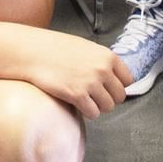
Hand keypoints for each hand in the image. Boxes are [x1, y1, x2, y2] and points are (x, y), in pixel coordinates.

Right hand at [17, 28, 132, 118]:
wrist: (34, 52)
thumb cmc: (57, 48)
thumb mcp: (86, 47)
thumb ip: (102, 61)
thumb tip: (113, 76)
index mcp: (108, 56)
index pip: (128, 80)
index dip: (118, 86)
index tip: (109, 88)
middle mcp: (103, 70)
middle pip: (119, 96)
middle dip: (109, 98)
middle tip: (96, 96)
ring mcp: (91, 83)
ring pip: (108, 107)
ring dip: (98, 106)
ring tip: (86, 99)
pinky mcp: (77, 95)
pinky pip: (93, 113)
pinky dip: (87, 112)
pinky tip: (78, 104)